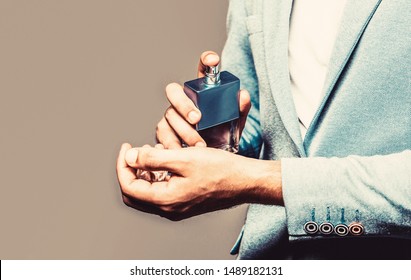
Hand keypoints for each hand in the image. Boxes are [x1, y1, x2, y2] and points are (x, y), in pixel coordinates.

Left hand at [116, 143, 282, 220]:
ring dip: (143, 173)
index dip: (122, 165)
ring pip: (147, 193)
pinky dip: (156, 176)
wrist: (245, 182)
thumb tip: (130, 157)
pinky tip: (165, 161)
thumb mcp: (183, 158)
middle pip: (134, 194)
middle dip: (129, 171)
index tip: (126, 147)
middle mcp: (169, 209)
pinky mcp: (185, 203)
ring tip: (150, 152)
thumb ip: (153, 159)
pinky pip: (161, 192)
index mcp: (165, 200)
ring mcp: (177, 208)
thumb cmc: (220, 170)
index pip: (129, 186)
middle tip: (133, 152)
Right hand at [156, 51, 250, 148]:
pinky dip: (173, 144)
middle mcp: (183, 100)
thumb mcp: (234, 124)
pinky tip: (182, 151)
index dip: (206, 61)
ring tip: (199, 144)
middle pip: (174, 91)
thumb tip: (243, 96)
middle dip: (184, 104)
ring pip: (169, 116)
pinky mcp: (164, 132)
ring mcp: (171, 115)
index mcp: (202, 92)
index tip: (213, 60)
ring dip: (184, 131)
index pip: (202, 71)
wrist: (211, 159)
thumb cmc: (221, 135)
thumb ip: (239, 110)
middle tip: (197, 118)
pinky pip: (163, 135)